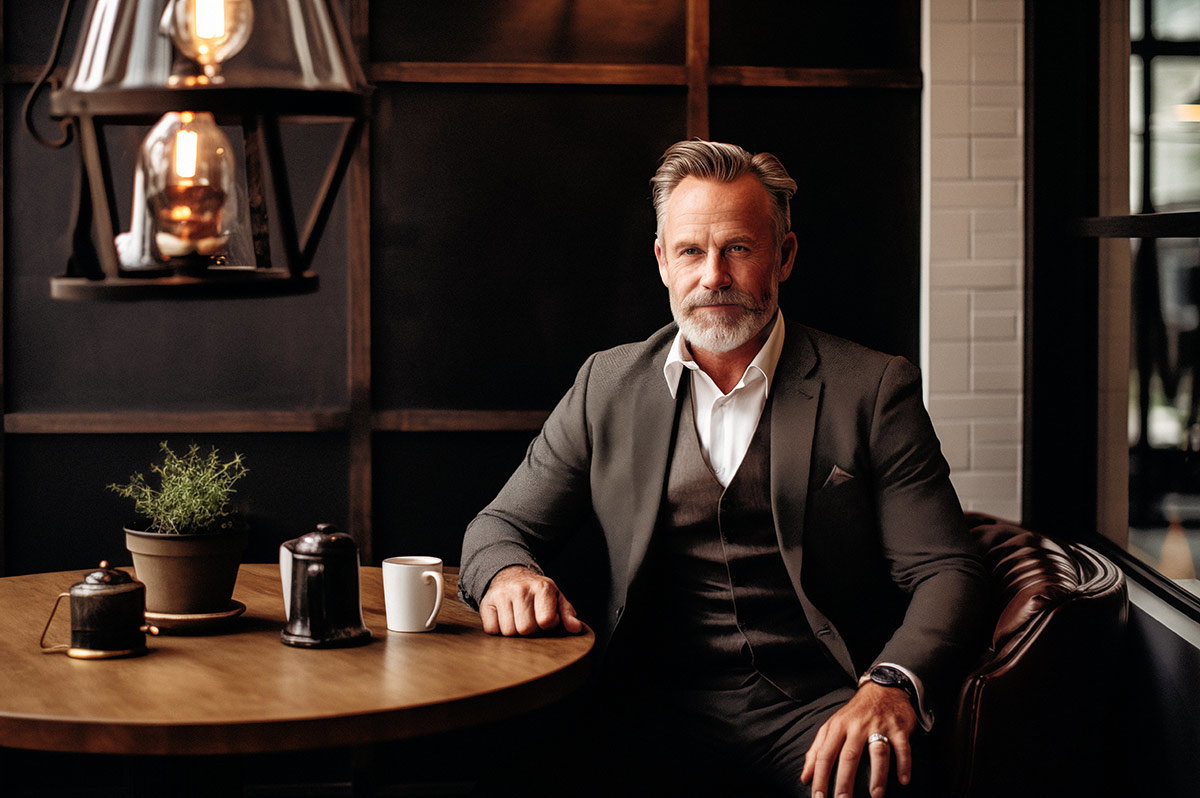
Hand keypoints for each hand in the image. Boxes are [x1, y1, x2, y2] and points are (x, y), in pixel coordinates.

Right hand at [479, 565, 583, 635]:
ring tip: (516, 617)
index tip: (545, 617)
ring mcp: (501, 594)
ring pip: (508, 632)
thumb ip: (567, 613)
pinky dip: (498, 629)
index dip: (547, 624)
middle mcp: (520, 588)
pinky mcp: (486, 602)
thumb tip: (576, 628)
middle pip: (526, 629)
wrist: (510, 575)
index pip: (546, 621)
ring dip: (514, 630)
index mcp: (542, 587)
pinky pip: (492, 630)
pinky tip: (504, 618)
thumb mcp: (555, 598)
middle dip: (529, 629)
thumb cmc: (536, 592)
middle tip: (529, 618)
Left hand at [801, 682, 916, 797]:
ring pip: (877, 753)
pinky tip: (903, 780)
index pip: (825, 755)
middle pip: (849, 756)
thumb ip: (817, 751)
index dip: (820, 777)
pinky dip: (904, 764)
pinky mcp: (898, 728)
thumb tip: (805, 777)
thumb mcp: (832, 726)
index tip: (818, 797)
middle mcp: (857, 726)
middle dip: (845, 781)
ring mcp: (879, 726)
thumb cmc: (854, 714)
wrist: (883, 688)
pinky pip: (902, 748)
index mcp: (838, 727)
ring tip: (875, 796)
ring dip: (878, 776)